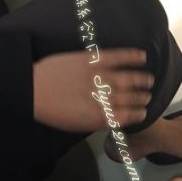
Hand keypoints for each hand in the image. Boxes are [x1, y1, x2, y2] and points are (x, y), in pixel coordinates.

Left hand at [33, 48, 154, 131]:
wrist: (32, 89)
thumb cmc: (51, 110)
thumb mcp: (75, 124)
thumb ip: (96, 121)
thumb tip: (111, 118)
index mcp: (98, 117)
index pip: (126, 116)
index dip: (137, 114)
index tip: (143, 112)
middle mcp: (101, 98)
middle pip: (129, 98)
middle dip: (141, 98)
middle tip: (148, 97)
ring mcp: (97, 77)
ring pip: (127, 79)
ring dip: (140, 80)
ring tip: (149, 80)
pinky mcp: (90, 61)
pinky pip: (115, 57)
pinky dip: (130, 56)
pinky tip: (141, 56)